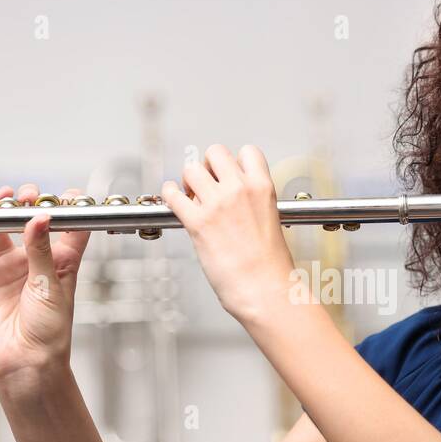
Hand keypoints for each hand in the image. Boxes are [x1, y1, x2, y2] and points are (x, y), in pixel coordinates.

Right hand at [0, 183, 90, 387]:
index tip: (69, 192)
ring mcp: (10, 269)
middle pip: (31, 222)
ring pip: (0, 231)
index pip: (71, 228)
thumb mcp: (51, 287)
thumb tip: (40, 218)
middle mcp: (36, 261)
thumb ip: (42, 251)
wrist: (26, 363)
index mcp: (63, 262)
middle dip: (27, 204)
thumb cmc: (51, 332)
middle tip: (25, 196)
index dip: (71, 208)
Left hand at [159, 144, 296, 324]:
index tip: (229, 174)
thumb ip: (253, 202)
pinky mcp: (197, 222)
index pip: (247, 152)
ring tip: (191, 195)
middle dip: (208, 165)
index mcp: (263, 188)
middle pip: (215, 152)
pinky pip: (172, 194)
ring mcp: (217, 204)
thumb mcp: (271, 221)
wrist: (265, 289)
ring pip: (191, 169)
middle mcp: (239, 190)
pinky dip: (169, 194)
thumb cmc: (270, 266)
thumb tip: (233, 199)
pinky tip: (173, 200)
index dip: (235, 162)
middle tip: (206, 183)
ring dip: (188, 181)